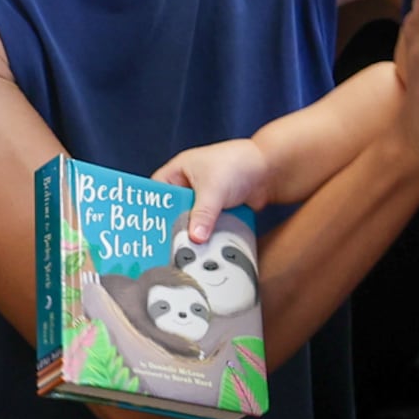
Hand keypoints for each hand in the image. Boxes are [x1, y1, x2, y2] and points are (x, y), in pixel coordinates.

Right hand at [155, 136, 271, 245]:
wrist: (270, 170)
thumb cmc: (238, 164)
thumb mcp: (214, 189)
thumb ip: (203, 214)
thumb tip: (194, 238)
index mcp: (177, 173)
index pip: (154, 195)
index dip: (151, 212)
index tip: (148, 232)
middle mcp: (186, 187)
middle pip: (171, 214)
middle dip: (173, 229)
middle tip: (167, 249)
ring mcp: (202, 201)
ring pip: (189, 224)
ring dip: (191, 236)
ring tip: (185, 255)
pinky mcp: (216, 214)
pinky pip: (206, 229)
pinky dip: (207, 238)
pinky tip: (204, 252)